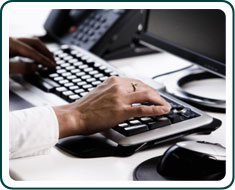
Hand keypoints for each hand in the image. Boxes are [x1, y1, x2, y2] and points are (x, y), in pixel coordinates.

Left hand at [9, 37, 55, 73]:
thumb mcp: (5, 68)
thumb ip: (20, 67)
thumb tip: (36, 67)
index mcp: (10, 43)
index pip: (32, 51)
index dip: (44, 59)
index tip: (52, 65)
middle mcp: (11, 40)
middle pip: (34, 43)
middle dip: (46, 52)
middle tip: (53, 61)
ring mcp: (11, 43)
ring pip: (31, 44)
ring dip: (42, 52)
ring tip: (49, 60)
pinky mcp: (9, 47)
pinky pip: (26, 48)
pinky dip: (34, 53)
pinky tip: (38, 59)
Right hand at [53, 76, 170, 137]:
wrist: (75, 115)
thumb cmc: (85, 107)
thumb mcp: (101, 92)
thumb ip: (114, 91)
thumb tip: (124, 95)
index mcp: (113, 81)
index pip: (136, 82)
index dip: (148, 87)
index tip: (152, 92)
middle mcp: (118, 86)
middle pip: (144, 87)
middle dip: (155, 93)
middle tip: (161, 99)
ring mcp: (120, 98)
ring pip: (146, 95)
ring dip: (159, 100)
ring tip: (164, 105)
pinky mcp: (121, 111)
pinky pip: (143, 109)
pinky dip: (156, 109)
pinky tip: (163, 110)